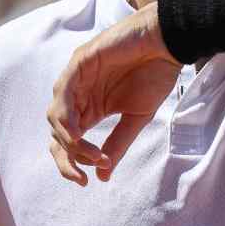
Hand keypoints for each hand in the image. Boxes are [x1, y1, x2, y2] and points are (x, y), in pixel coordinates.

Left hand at [47, 3, 181, 183]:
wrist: (168, 44)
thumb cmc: (154, 75)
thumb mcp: (136, 118)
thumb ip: (117, 144)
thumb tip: (102, 175)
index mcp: (89, 110)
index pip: (67, 141)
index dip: (69, 163)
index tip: (86, 181)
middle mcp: (79, 96)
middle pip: (56, 133)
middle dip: (66, 158)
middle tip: (82, 175)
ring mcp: (76, 79)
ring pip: (56, 116)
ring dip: (69, 140)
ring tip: (89, 152)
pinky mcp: (80, 62)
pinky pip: (64, 93)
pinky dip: (67, 115)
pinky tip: (77, 132)